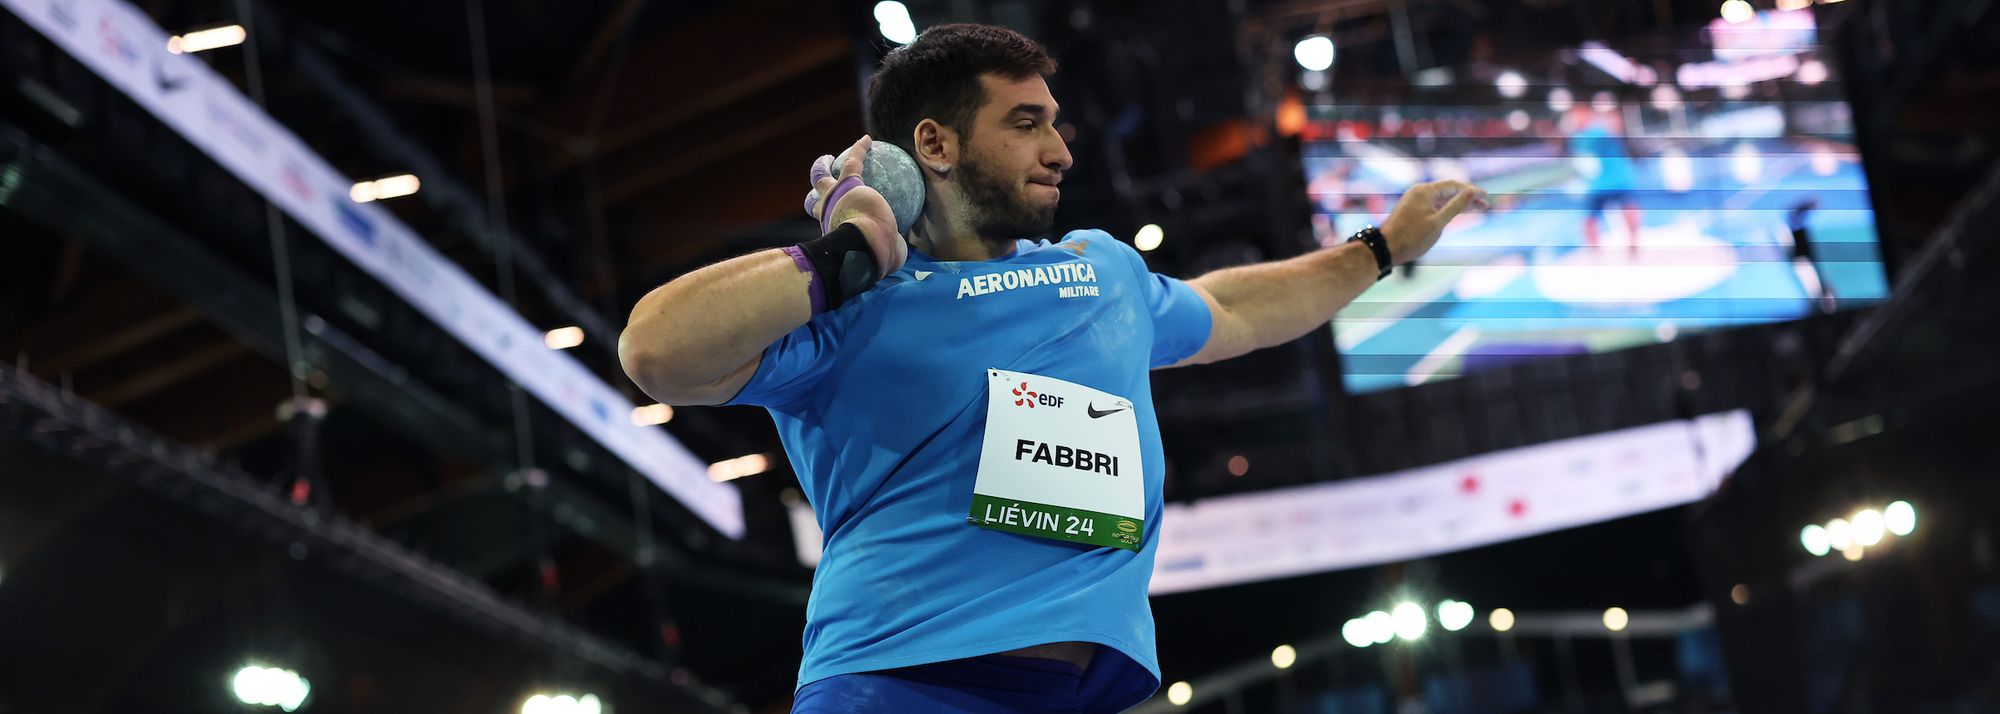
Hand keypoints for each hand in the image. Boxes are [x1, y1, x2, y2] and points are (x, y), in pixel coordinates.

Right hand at [807, 136, 906, 277]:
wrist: (865, 246)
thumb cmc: (874, 256)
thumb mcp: (882, 255)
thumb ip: (887, 248)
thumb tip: (897, 250)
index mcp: (834, 233)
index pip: (827, 225)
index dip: (827, 219)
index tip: (833, 214)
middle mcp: (827, 214)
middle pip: (813, 200)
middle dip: (815, 192)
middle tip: (822, 183)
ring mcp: (835, 197)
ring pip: (822, 177)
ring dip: (823, 165)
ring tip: (832, 156)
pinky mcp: (849, 183)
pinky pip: (852, 160)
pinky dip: (858, 148)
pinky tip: (868, 139)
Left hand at [1377, 180, 1488, 264]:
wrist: (1385, 248)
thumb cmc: (1412, 237)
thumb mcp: (1438, 222)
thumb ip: (1456, 206)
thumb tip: (1472, 191)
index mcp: (1425, 191)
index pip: (1454, 185)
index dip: (1472, 190)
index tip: (1486, 196)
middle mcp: (1419, 192)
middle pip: (1448, 191)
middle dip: (1467, 197)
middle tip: (1485, 204)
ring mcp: (1414, 200)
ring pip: (1441, 198)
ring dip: (1458, 203)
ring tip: (1476, 209)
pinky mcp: (1411, 209)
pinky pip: (1433, 205)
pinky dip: (1446, 208)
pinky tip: (1456, 213)